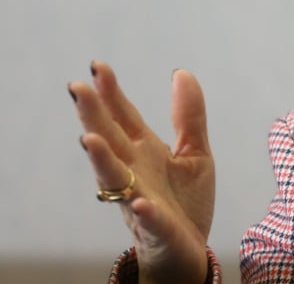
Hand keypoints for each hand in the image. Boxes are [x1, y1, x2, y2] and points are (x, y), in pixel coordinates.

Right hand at [68, 62, 214, 283]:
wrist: (188, 249)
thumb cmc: (185, 201)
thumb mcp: (195, 152)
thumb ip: (189, 116)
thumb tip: (181, 72)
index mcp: (145, 151)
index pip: (123, 117)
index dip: (111, 92)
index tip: (97, 66)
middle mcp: (135, 172)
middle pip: (110, 140)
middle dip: (94, 116)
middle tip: (77, 89)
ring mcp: (141, 199)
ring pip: (115, 178)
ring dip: (102, 159)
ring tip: (89, 138)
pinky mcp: (157, 227)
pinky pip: (147, 218)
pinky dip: (142, 210)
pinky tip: (140, 201)